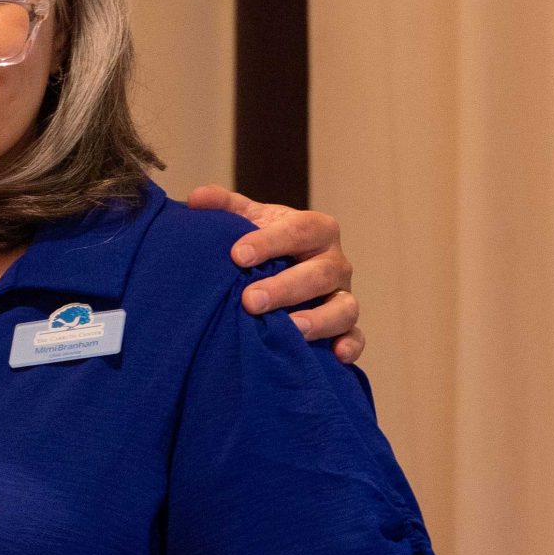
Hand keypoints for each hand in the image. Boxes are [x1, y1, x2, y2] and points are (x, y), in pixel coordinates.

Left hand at [185, 186, 363, 363]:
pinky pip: (357, 337)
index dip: (270, 242)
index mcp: (315, 229)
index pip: (299, 230)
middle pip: (321, 273)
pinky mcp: (346, 325)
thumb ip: (226, 207)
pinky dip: (351, 345)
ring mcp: (343, 295)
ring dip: (319, 320)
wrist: (287, 266)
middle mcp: (335, 262)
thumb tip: (196, 199)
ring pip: (344, 307)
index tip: (237, 256)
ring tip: (290, 329)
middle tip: (250, 301)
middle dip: (286, 287)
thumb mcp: (250, 219)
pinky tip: (336, 355)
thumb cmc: (268, 242)